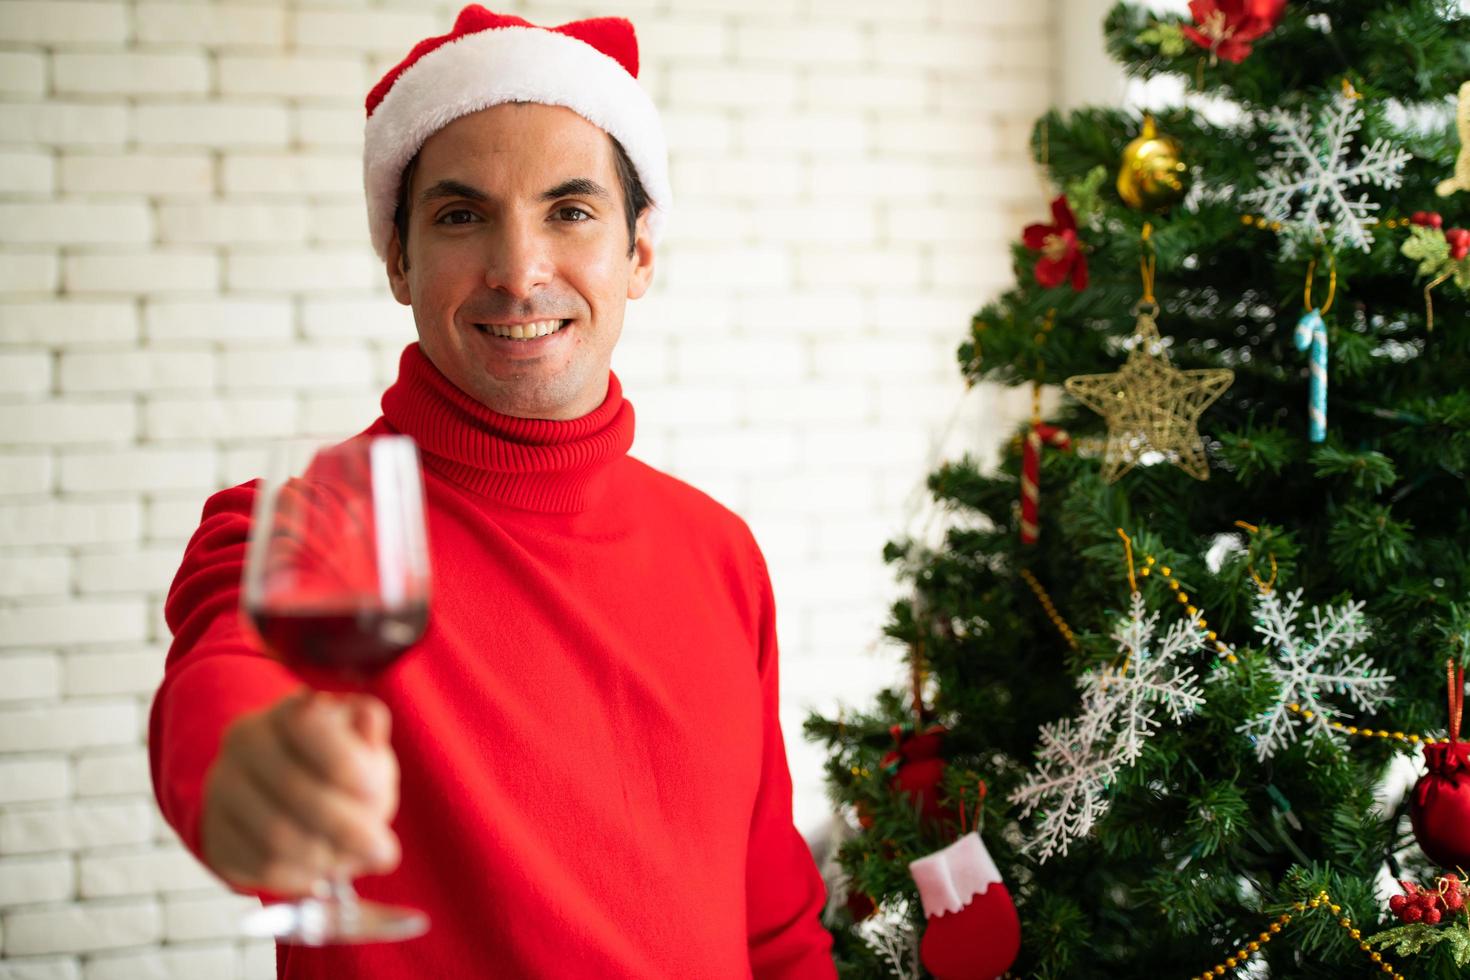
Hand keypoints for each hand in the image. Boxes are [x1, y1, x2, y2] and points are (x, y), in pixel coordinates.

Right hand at [200, 689, 400, 894]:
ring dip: (325, 857)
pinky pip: (260, 866)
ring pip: (276, 836)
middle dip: (348, 829)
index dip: (349, 767)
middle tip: (383, 852)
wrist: (282, 791)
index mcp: (290, 710)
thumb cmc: (335, 764)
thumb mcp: (363, 744)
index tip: (377, 796)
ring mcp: (222, 786)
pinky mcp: (215, 831)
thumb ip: (369, 735)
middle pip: (296, 791)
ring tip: (350, 860)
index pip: (313, 730)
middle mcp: (247, 741)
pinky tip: (319, 870)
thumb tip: (369, 725)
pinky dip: (300, 876)